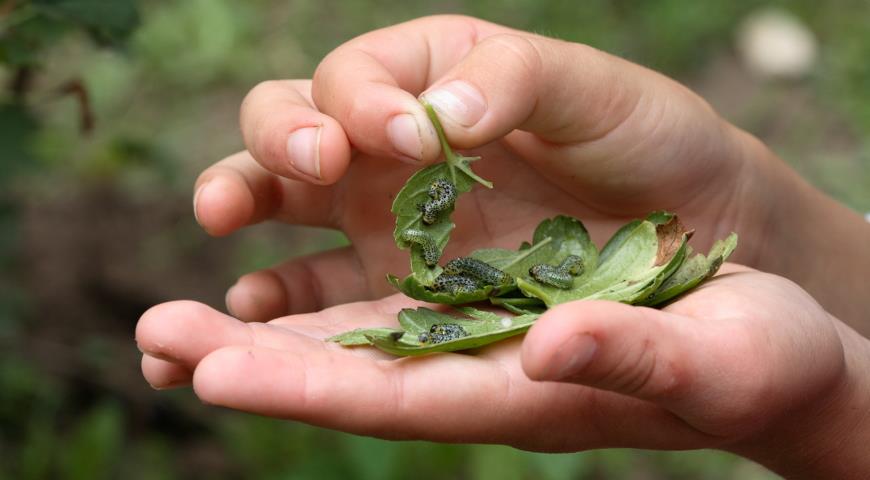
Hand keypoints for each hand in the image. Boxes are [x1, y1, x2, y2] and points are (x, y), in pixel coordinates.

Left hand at [137, 265, 869, 477]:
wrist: (767, 340)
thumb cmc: (756, 360)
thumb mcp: (710, 357)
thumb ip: (629, 356)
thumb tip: (548, 348)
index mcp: (521, 392)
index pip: (397, 396)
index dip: (306, 384)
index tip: (213, 369)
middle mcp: (480, 356)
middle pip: (347, 363)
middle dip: (250, 352)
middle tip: (159, 337)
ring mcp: (478, 313)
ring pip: (349, 317)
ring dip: (262, 312)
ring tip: (175, 319)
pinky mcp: (490, 274)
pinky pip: (388, 276)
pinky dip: (319, 279)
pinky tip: (261, 269)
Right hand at [193, 15, 770, 322]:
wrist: (696, 226)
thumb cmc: (644, 137)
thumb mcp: (594, 87)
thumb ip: (514, 79)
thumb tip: (429, 118)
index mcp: (427, 78)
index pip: (353, 78)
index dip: (355, 103)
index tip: (407, 138)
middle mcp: (388, 153)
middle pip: (287, 143)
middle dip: (264, 159)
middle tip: (274, 180)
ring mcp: (388, 225)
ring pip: (283, 227)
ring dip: (233, 252)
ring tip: (192, 303)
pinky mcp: (403, 292)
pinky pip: (322, 299)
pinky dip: (279, 312)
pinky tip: (252, 325)